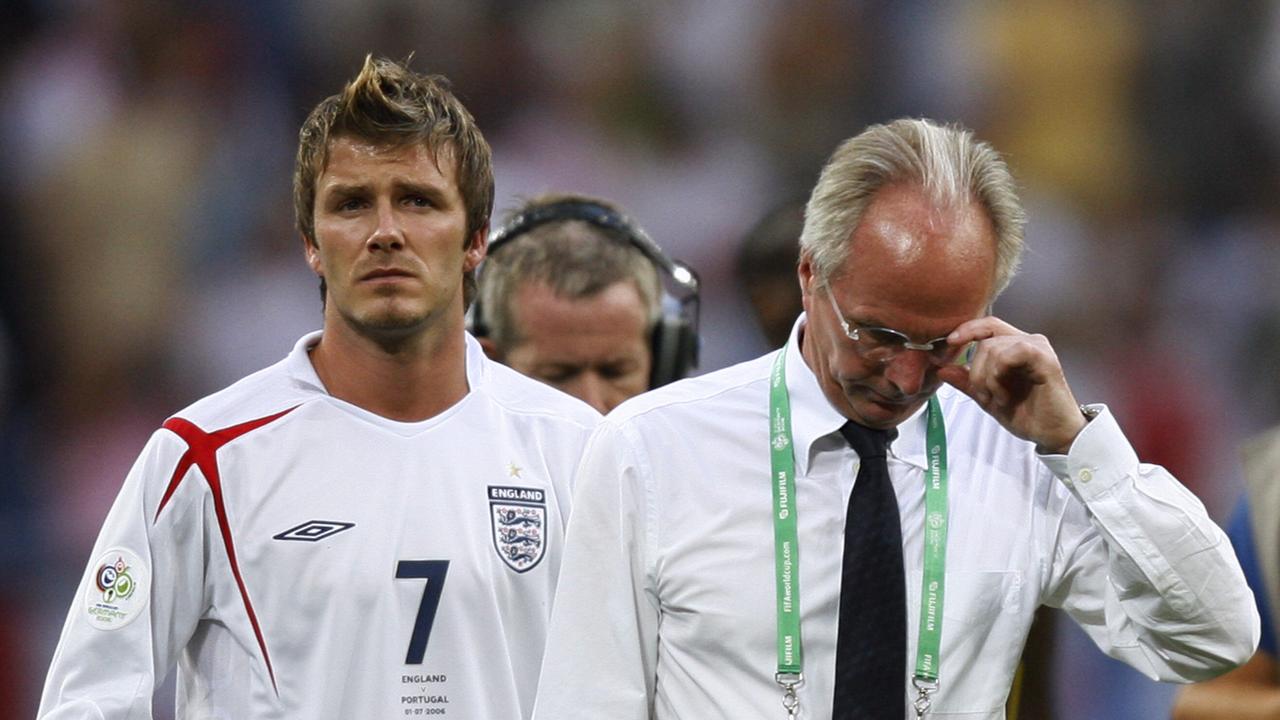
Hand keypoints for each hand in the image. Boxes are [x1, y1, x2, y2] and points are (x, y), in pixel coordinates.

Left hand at [935, 316, 1085, 453]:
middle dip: (975, 372)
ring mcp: (1037, 347)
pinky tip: (1005, 395)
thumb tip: (942, 369)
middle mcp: (1027, 341)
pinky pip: (1010, 353)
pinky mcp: (1044, 358)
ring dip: (987, 379)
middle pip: (985, 340)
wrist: (1051, 434)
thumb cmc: (1027, 414)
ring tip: (998, 399)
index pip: (986, 326)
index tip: (948, 346)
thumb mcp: (988, 397)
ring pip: (993, 348)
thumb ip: (967, 381)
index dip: (965, 331)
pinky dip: (999, 376)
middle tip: (983, 396)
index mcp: (1014, 346)